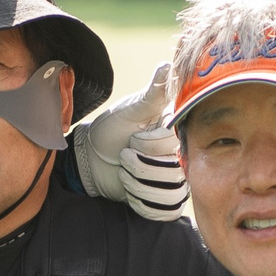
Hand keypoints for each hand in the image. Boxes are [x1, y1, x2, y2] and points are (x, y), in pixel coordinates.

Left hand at [69, 60, 186, 220]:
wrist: (92, 159)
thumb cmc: (111, 130)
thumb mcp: (130, 110)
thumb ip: (153, 92)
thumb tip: (168, 65)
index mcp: (178, 134)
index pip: (172, 145)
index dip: (148, 145)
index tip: (132, 139)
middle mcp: (183, 158)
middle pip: (171, 172)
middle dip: (138, 165)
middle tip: (124, 155)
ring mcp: (175, 182)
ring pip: (168, 193)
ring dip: (137, 183)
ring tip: (123, 170)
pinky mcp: (165, 203)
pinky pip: (164, 210)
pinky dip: (140, 201)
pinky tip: (128, 188)